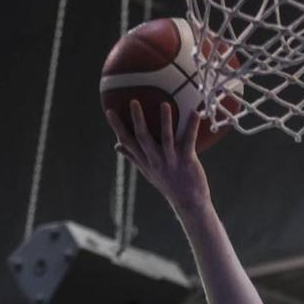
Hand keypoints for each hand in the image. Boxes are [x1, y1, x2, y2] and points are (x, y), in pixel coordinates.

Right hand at [108, 98, 207, 213]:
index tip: (109, 111)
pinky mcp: (187, 161)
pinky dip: (192, 127)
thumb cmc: (168, 184)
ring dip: (165, 121)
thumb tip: (116, 145)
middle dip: (137, 119)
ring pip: (166, 138)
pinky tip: (194, 113)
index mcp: (145, 161)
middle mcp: (155, 160)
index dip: (117, 127)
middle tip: (133, 101)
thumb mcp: (147, 172)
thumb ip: (133, 157)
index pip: (127, 142)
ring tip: (164, 104)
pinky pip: (189, 141)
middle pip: (143, 138)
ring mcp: (171, 161)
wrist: (188, 202)